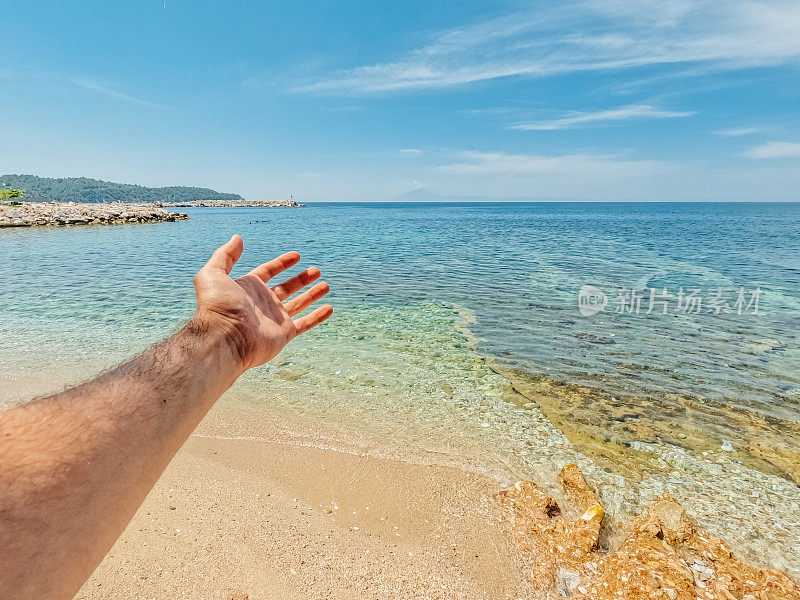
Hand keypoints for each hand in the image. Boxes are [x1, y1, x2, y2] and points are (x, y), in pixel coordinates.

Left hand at [192, 235, 331, 370]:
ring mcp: (274, 319)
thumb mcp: (214, 273)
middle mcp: (262, 303)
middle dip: (301, 279)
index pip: (268, 271)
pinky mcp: (284, 334)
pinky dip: (318, 317)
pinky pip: (305, 323)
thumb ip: (225, 255)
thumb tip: (237, 238)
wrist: (225, 337)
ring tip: (325, 285)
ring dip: (312, 294)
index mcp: (248, 288)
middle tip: (316, 270)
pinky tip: (329, 308)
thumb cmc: (218, 306)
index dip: (282, 263)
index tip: (297, 256)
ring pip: (298, 304)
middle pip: (286, 287)